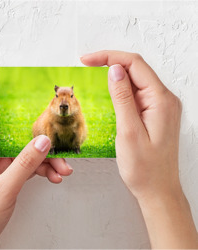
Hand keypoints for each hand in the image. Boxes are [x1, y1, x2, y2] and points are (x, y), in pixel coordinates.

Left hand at [0, 106, 72, 248]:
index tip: (39, 108)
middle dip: (41, 143)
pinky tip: (54, 176)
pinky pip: (28, 165)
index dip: (18, 111)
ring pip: (26, 152)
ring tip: (62, 169)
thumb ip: (25, 163)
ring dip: (46, 160)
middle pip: (18, 137)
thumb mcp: (4, 189)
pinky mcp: (7, 174)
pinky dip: (42, 170)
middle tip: (59, 148)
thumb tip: (43, 141)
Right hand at [81, 51, 197, 247]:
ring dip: (115, 75)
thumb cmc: (145, 168)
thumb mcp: (129, 132)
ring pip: (135, 80)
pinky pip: (136, 93)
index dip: (110, 57)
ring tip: (94, 76)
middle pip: (136, 69)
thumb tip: (115, 70)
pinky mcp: (153, 114)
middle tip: (88, 65)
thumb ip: (123, 98)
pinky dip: (121, 89)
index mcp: (161, 100)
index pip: (135, 64)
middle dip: (111, 63)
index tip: (88, 60)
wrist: (157, 189)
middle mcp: (164, 99)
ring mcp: (159, 106)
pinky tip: (109, 92)